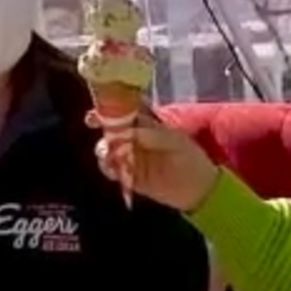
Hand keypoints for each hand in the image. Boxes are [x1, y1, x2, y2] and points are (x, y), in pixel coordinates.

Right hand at [84, 112, 218, 211]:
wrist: (198, 189)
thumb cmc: (190, 158)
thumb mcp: (174, 140)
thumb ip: (151, 133)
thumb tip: (127, 130)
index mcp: (147, 122)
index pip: (126, 107)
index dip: (113, 103)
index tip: (103, 101)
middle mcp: (135, 136)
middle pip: (111, 125)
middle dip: (100, 121)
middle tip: (92, 121)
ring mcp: (129, 156)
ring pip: (108, 148)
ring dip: (103, 147)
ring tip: (108, 151)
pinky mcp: (128, 176)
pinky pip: (111, 170)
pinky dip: (108, 167)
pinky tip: (112, 167)